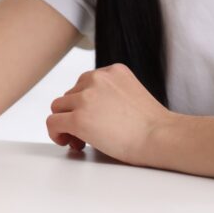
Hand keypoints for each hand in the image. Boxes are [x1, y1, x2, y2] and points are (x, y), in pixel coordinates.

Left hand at [46, 63, 171, 166]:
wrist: (160, 137)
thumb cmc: (152, 125)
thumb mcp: (131, 94)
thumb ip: (111, 93)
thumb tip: (90, 110)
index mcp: (113, 71)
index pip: (85, 83)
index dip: (85, 104)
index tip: (94, 119)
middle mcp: (97, 78)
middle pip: (70, 95)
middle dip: (75, 113)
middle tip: (87, 134)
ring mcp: (86, 97)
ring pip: (58, 107)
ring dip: (65, 123)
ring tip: (79, 140)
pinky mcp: (78, 118)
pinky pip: (53, 122)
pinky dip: (56, 133)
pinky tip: (68, 142)